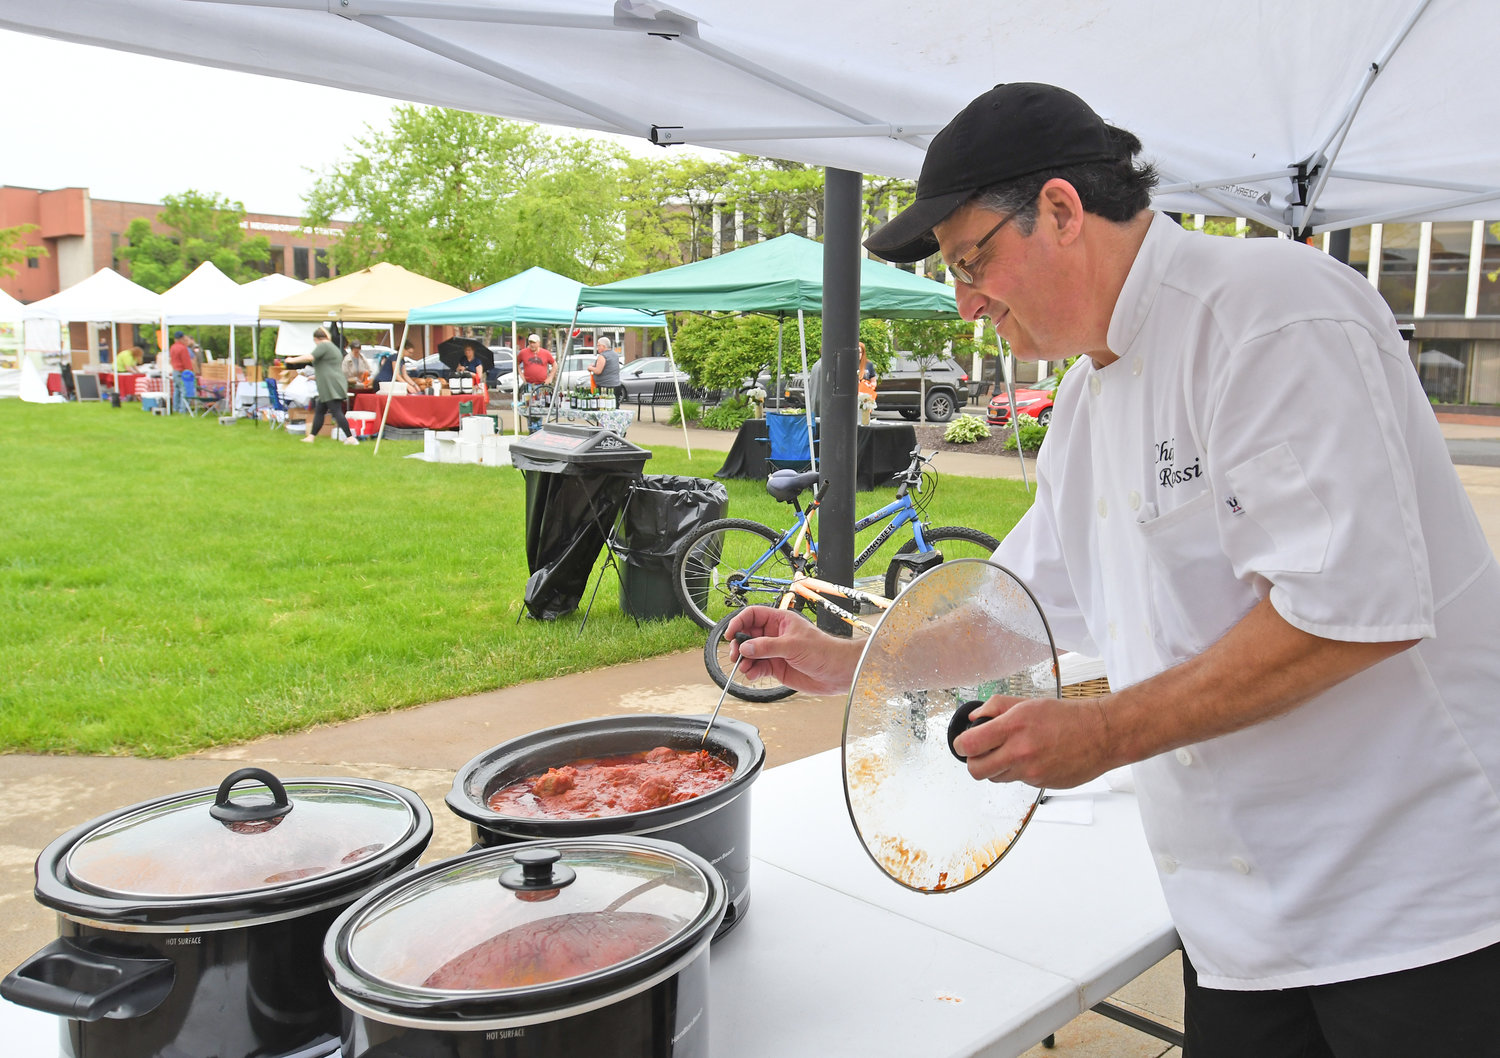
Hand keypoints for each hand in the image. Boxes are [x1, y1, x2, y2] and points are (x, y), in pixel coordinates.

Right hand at [724, 606, 861, 695]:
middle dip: (739, 645)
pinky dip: (751, 671)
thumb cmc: (825, 651)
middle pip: (748, 634)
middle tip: (735, 655)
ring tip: (744, 667)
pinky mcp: (777, 667)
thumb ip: (767, 647)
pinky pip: (758, 667)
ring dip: (744, 660)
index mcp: (781, 620)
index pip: (753, 615)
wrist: (838, 672)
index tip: (730, 635)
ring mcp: (775, 651)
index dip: (739, 622)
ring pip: (751, 653)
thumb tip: (746, 647)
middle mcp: (776, 634)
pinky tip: (752, 674)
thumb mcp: (794, 646)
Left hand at [953, 695, 1115, 789]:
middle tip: (980, 753)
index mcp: (1014, 727)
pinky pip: (1018, 781)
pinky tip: (1034, 758)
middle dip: (973, 762)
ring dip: (996, 767)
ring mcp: (1031, 771)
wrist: (1100, 734)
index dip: (960, 745)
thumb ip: (996, 707)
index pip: (969, 745)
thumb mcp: (1028, 703)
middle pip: (976, 770)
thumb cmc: (1066, 716)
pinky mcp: (1040, 784)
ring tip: (1011, 752)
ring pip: (995, 778)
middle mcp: (1020, 752)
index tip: (962, 743)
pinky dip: (1019, 772)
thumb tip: (975, 717)